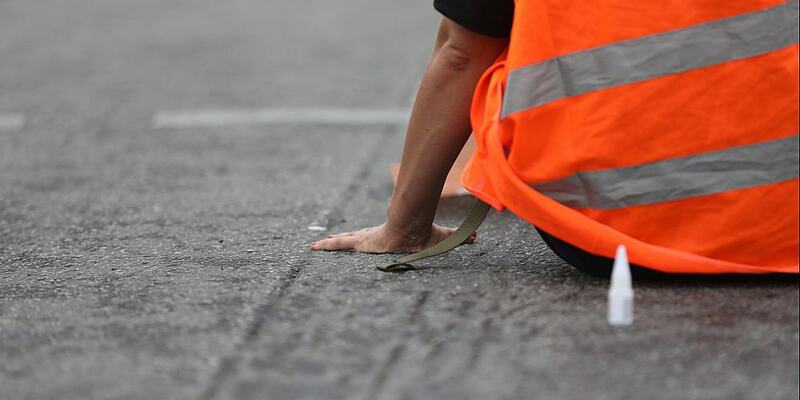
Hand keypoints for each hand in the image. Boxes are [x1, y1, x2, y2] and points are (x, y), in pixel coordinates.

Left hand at [310, 223, 475, 253]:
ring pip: (343, 240)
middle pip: (354, 237)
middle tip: (326, 241)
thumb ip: (455, 238)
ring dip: (329, 243)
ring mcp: (366, 238)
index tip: (357, 237)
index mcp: (387, 236)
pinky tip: (313, 247)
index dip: (363, 237)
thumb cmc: (422, 232)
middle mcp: (373, 236)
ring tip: (312, 246)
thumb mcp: (438, 239)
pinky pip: (341, 243)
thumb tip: (478, 237)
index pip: (372, 236)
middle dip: (341, 240)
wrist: (412, 226)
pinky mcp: (361, 241)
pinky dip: (328, 245)